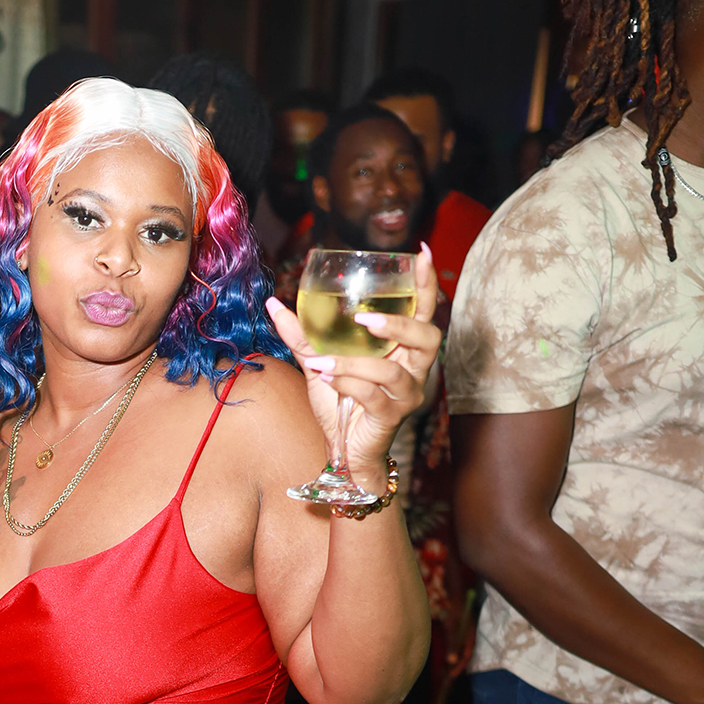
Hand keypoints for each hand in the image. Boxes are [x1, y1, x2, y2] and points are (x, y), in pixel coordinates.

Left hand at [266, 244, 442, 494]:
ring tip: (322, 361)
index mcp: (402, 348)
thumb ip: (302, 334)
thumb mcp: (318, 362)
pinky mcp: (391, 417)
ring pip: (393, 371)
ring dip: (356, 362)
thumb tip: (275, 303)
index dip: (425, 283)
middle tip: (367, 318)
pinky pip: (373, 397)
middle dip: (400, 323)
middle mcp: (413, 369)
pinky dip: (346, 383)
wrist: (342, 451)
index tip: (421, 252)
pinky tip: (324, 377)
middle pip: (428, 337)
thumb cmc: (339, 403)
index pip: (424, 310)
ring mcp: (406, 395)